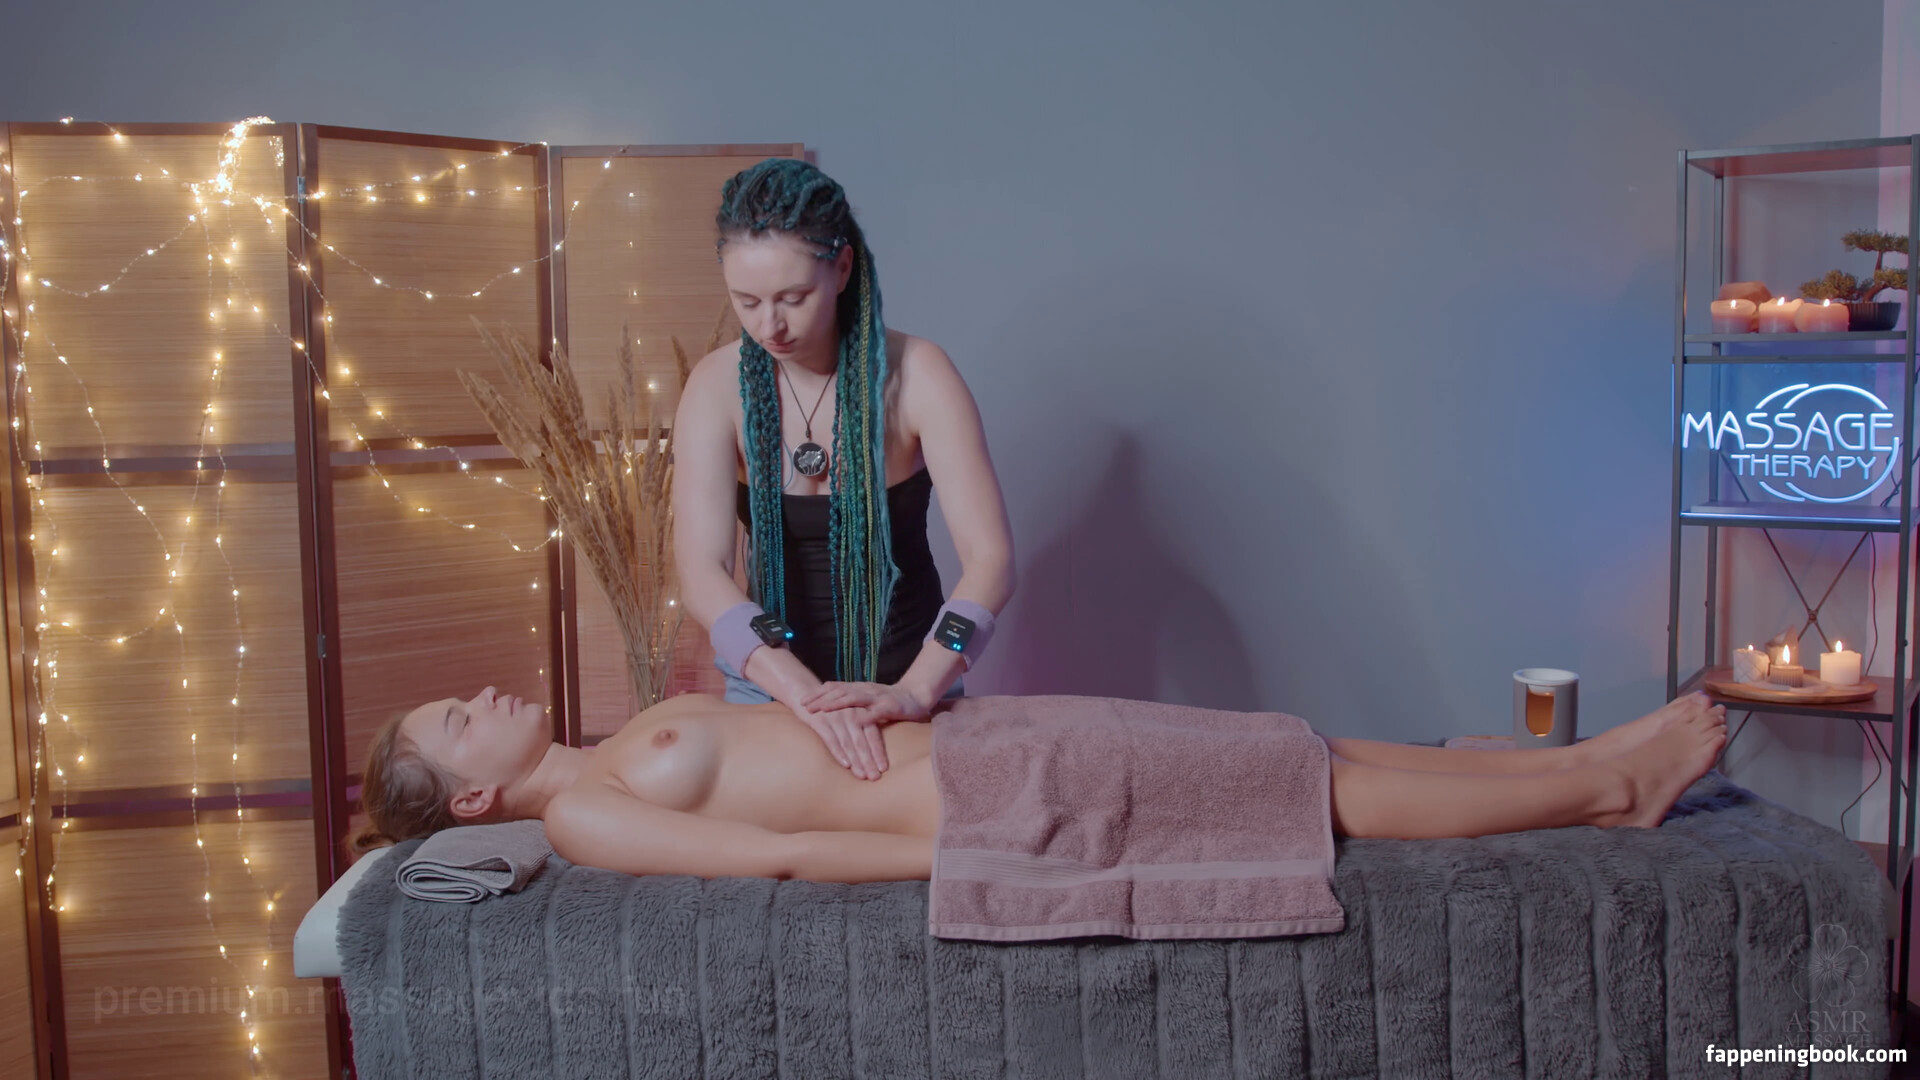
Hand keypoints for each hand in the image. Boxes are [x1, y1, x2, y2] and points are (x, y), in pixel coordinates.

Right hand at [786, 700, 889, 780]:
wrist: (807, 691)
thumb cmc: (833, 709)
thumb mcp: (850, 715)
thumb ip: (861, 730)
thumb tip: (872, 754)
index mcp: (862, 713)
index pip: (874, 735)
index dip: (878, 753)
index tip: (883, 769)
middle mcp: (851, 714)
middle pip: (862, 742)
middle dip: (869, 761)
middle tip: (874, 777)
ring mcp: (837, 717)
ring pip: (849, 743)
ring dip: (856, 761)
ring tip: (862, 775)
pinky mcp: (821, 721)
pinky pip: (832, 740)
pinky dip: (839, 753)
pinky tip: (845, 765)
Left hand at [803, 681, 931, 725]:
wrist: (915, 696)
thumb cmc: (887, 700)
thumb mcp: (865, 698)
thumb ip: (849, 700)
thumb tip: (826, 704)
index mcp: (858, 688)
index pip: (834, 687)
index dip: (817, 693)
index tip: (801, 700)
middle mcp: (865, 690)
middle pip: (840, 691)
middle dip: (822, 699)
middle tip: (805, 706)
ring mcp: (877, 697)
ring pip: (855, 699)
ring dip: (838, 704)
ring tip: (823, 710)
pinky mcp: (890, 707)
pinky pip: (876, 712)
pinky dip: (866, 716)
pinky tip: (856, 721)